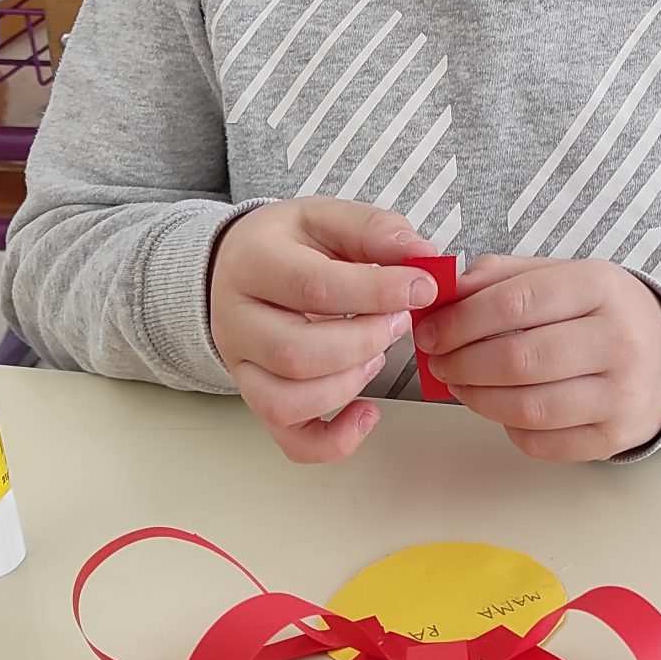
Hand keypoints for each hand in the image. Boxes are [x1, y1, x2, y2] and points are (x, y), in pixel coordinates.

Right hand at [208, 198, 441, 462]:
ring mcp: (242, 367)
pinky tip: (368, 412)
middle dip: (364, 342)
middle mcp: (237, 321)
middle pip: (296, 352)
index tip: (423, 287)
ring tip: (377, 356)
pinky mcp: (258, 399)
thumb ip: (374, 230)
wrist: (237, 267)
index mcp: (253, 263)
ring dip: (349, 385)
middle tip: (399, 322)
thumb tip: (423, 255)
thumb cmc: (289, 245)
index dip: (377, 292)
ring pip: (286, 401)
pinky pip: (291, 440)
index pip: (313, 287)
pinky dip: (335, 441)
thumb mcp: (326, 218)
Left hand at [412, 256, 660, 461]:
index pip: (515, 303)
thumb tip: (446, 293)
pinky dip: (509, 428)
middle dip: (461, 363)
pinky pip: (542, 442)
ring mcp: (621, 394)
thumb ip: (505, 277)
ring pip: (526, 407)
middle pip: (517, 359)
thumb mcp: (565, 276)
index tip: (430, 331)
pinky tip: (503, 408)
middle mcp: (619, 341)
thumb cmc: (604, 314)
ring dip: (477, 399)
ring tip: (460, 386)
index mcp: (602, 287)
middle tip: (438, 362)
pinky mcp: (615, 437)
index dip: (460, 320)